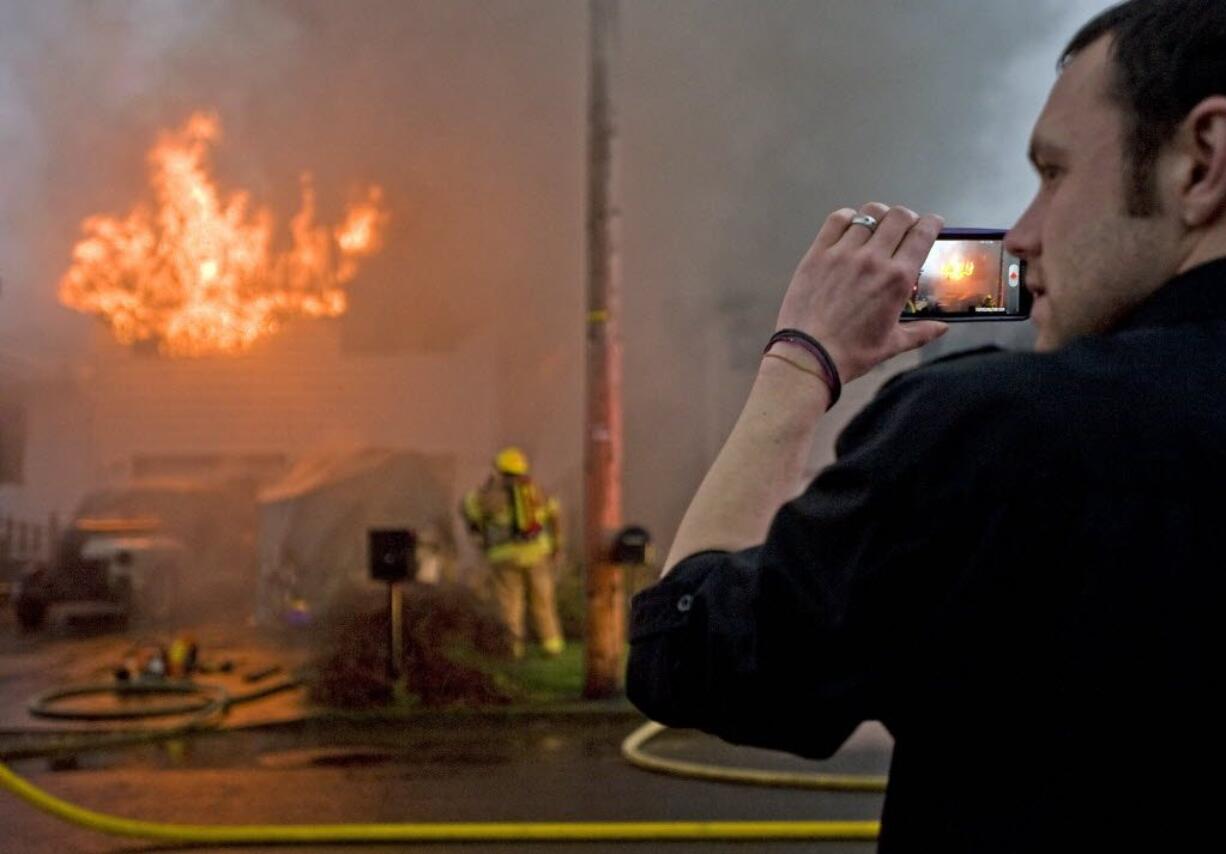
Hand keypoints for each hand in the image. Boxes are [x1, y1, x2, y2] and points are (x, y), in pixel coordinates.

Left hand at [774, 202, 947, 383]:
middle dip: (907, 218)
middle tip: (905, 226)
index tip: (933, 223)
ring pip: (869, 214)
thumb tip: (943, 329)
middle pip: (898, 217)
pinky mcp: (818, 254)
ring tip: (878, 225)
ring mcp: (844, 253)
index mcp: (897, 279)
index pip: (922, 234)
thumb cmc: (851, 353)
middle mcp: (874, 259)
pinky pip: (836, 220)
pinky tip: (850, 225)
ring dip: (879, 216)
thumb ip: (921, 332)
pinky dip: (848, 217)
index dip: (931, 223)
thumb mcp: (892, 344)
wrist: (808, 355)